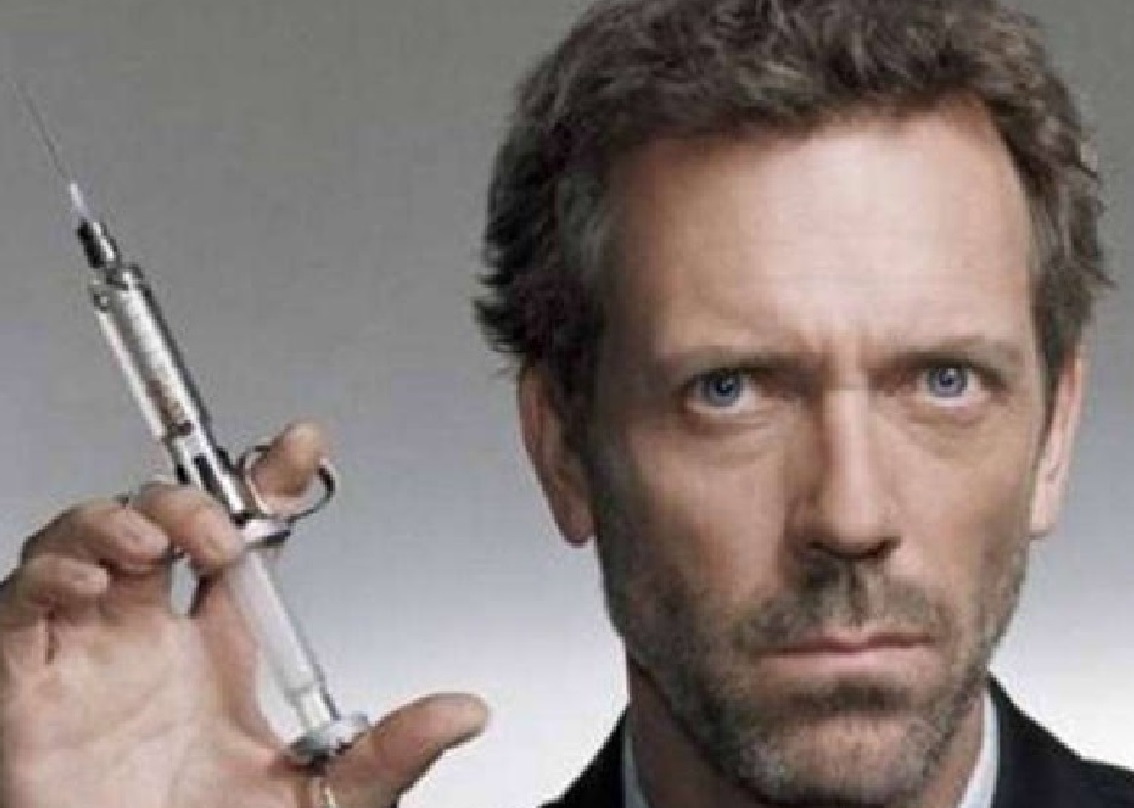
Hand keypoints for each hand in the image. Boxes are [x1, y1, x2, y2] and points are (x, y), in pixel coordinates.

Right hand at [0, 421, 487, 807]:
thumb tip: (464, 712)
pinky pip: (17, 607)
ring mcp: (86, 655)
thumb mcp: (319, 793)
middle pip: (154, 520)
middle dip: (185, 501)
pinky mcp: (27, 685)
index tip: (300, 444)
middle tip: (222, 537)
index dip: (261, 485)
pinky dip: (45, 578)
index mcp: (215, 652)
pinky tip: (88, 584)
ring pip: (80, 541)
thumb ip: (388, 752)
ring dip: (111, 521)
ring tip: (154, 547)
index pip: (237, 542)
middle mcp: (148, 640)